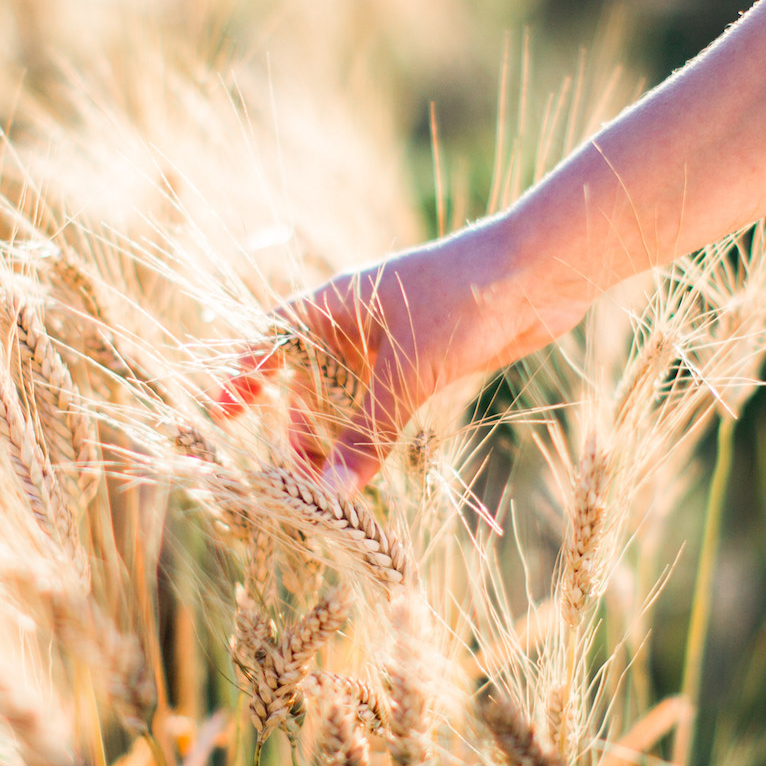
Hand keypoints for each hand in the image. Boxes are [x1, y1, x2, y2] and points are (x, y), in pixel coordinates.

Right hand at [219, 211, 590, 490]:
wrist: (540, 274)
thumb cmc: (463, 300)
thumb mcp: (408, 371)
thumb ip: (369, 431)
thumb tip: (332, 491)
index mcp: (338, 303)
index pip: (273, 337)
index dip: (246, 373)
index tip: (224, 414)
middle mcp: (358, 322)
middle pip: (310, 378)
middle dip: (298, 425)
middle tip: (296, 477)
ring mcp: (394, 342)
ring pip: (350, 395)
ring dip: (338, 436)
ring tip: (332, 485)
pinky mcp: (428, 362)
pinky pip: (387, 404)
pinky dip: (375, 433)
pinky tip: (372, 467)